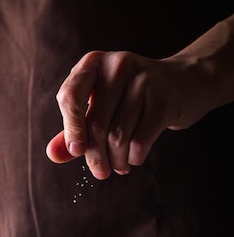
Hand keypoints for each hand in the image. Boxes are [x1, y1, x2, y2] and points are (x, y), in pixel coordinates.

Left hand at [46, 50, 206, 179]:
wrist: (184, 82)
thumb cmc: (131, 98)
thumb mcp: (100, 107)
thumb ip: (74, 130)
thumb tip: (52, 155)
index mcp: (93, 63)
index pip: (71, 97)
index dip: (71, 128)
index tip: (76, 151)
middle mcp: (117, 66)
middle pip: (96, 124)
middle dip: (95, 156)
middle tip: (100, 172)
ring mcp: (143, 80)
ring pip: (118, 137)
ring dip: (116, 161)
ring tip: (118, 167)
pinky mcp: (163, 99)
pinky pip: (140, 141)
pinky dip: (134, 158)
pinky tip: (134, 159)